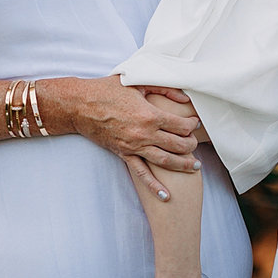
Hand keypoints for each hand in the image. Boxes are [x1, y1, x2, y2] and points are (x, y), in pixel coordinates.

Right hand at [66, 75, 200, 174]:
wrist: (81, 106)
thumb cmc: (108, 90)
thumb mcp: (137, 82)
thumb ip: (164, 89)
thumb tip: (185, 99)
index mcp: (149, 115)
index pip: (180, 125)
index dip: (191, 125)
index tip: (195, 122)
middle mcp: (144, 134)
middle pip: (176, 145)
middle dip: (191, 145)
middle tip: (196, 143)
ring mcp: (133, 146)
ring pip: (164, 161)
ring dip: (182, 164)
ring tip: (195, 166)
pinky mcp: (123, 154)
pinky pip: (141, 173)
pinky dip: (154, 186)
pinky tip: (165, 196)